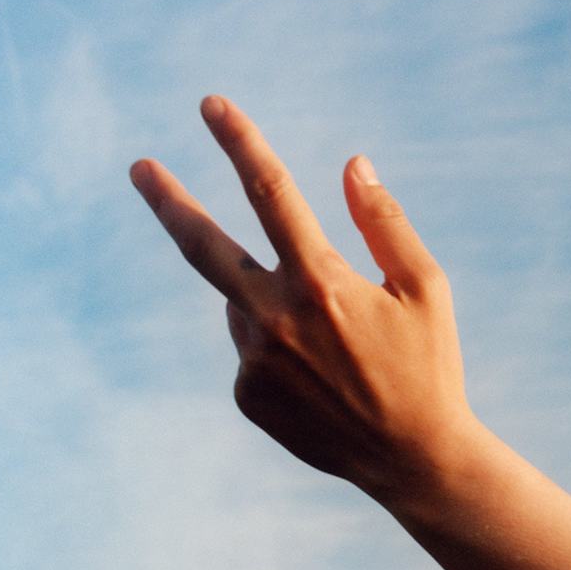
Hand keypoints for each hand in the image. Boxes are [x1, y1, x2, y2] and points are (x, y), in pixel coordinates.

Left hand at [129, 95, 480, 498]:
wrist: (414, 462)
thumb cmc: (430, 369)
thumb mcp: (426, 290)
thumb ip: (385, 224)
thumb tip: (353, 165)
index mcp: (322, 283)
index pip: (269, 192)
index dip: (239, 142)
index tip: (212, 107)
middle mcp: (277, 318)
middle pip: (201, 245)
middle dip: (167, 201)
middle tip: (140, 168)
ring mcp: (255, 360)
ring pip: (242, 305)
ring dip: (273, 304)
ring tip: (333, 346)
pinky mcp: (248, 396)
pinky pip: (251, 352)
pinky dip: (279, 350)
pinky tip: (323, 381)